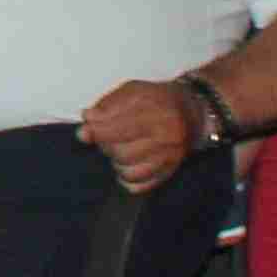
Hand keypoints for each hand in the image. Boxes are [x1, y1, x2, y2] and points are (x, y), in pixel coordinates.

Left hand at [79, 74, 209, 194]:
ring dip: (116, 162)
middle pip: (121, 153)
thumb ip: (107, 105)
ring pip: (129, 172)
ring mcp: (170, 157)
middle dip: (106, 145)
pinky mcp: (169, 171)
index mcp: (156, 112)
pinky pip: (140, 185)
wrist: (191, 112)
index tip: (85, 131)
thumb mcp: (131, 91)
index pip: (118, 129)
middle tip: (107, 136)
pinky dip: (127, 178)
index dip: (96, 132)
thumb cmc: (158, 100)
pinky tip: (126, 164)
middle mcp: (166, 137)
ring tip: (118, 148)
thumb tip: (87, 120)